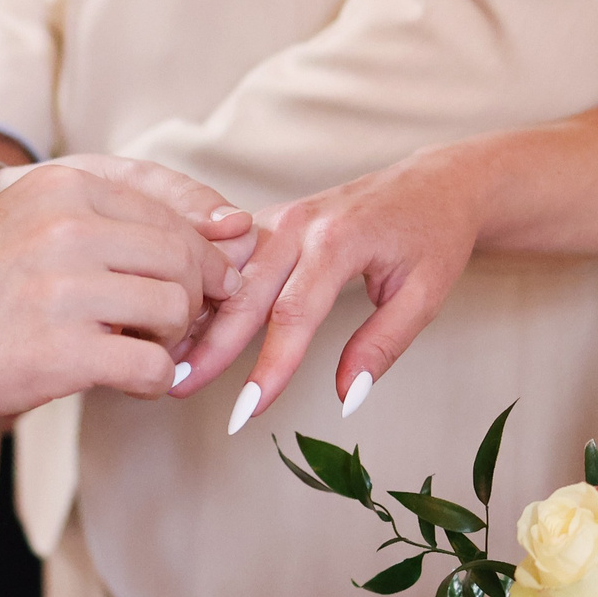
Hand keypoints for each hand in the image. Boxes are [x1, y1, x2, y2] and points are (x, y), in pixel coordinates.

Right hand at [0, 163, 243, 418]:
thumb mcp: (22, 219)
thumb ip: (96, 222)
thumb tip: (196, 237)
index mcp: (62, 189)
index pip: (166, 214)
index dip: (197, 254)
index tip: (201, 281)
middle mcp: (68, 229)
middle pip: (182, 260)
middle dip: (193, 297)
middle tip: (174, 324)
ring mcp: (67, 291)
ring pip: (175, 311)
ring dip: (171, 340)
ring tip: (143, 350)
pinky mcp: (64, 353)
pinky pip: (150, 368)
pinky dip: (153, 381)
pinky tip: (132, 382)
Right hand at [175, 147, 484, 420]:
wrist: (434, 183)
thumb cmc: (432, 238)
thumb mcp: (426, 295)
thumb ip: (383, 345)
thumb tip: (347, 398)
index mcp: (339, 240)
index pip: (294, 313)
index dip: (269, 367)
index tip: (247, 412)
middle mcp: (299, 223)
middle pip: (243, 290)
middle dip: (209, 345)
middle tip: (175, 387)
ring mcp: (278, 217)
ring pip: (224, 269)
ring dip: (194, 313)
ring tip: (163, 357)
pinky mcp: (267, 221)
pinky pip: (226, 256)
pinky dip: (202, 289)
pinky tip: (179, 323)